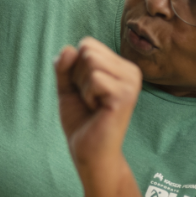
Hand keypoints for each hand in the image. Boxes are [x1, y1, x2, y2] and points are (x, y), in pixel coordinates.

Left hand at [54, 37, 141, 173]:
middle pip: (88, 50)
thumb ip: (64, 66)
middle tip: (89, 99)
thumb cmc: (81, 120)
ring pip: (90, 61)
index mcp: (121, 66)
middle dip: (77, 75)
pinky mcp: (126, 95)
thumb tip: (68, 48)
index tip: (85, 90)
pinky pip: (94, 78)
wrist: (88, 152)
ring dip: (82, 86)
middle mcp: (131, 71)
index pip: (87, 44)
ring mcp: (131, 82)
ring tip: (94, 104)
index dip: (75, 67)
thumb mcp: (67, 87)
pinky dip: (87, 95)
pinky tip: (97, 110)